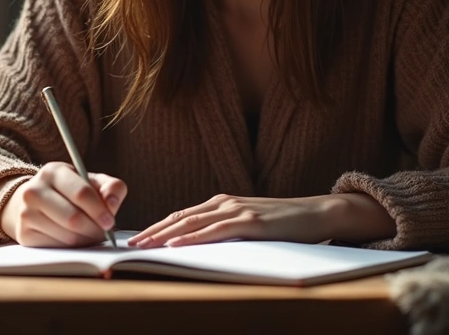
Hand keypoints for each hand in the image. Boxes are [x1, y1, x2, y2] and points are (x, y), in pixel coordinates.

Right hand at [0, 162, 127, 247]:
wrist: (35, 201)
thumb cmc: (71, 191)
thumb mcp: (92, 182)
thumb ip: (111, 187)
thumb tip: (112, 204)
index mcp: (53, 172)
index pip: (81, 193)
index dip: (99, 210)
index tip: (110, 222)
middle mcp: (34, 190)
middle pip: (73, 218)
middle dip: (94, 229)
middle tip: (103, 233)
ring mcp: (26, 213)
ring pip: (67, 236)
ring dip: (85, 240)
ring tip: (90, 234)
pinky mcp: (24, 234)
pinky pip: (57, 247)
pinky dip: (72, 248)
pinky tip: (74, 239)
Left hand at [129, 194, 362, 247]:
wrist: (317, 213)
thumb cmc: (283, 224)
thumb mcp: (248, 225)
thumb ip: (226, 230)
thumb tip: (200, 246)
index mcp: (222, 204)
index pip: (181, 215)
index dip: (157, 227)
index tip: (137, 239)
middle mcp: (225, 203)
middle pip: (180, 217)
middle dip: (153, 231)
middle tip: (131, 245)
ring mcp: (238, 210)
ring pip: (193, 222)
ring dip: (165, 235)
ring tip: (146, 246)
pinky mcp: (251, 222)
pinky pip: (216, 231)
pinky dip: (193, 237)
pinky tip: (177, 244)